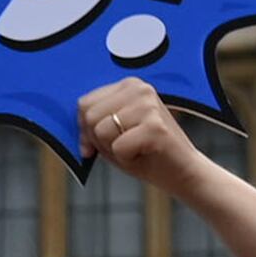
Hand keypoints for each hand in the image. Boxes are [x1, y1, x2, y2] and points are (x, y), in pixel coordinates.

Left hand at [75, 76, 210, 187]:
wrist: (181, 171)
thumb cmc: (143, 152)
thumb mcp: (111, 134)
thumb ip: (91, 124)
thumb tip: (74, 122)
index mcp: (129, 85)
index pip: (84, 104)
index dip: (86, 129)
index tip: (103, 141)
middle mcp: (140, 89)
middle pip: (90, 116)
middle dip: (99, 140)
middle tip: (124, 145)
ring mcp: (149, 105)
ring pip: (101, 131)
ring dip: (113, 150)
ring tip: (135, 148)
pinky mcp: (155, 126)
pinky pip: (117, 147)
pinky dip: (126, 159)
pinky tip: (144, 154)